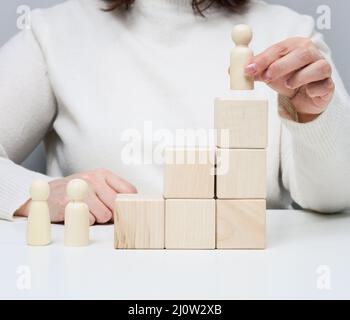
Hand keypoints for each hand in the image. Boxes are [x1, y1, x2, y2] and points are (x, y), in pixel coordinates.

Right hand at [15, 169, 136, 224]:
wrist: (48, 195)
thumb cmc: (77, 192)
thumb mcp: (97, 186)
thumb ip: (114, 193)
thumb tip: (133, 209)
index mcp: (103, 174)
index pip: (129, 190)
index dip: (130, 204)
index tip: (129, 212)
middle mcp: (93, 179)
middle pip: (118, 204)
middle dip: (114, 214)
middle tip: (104, 214)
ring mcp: (81, 189)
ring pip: (105, 215)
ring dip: (98, 219)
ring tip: (88, 212)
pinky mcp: (69, 203)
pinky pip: (89, 220)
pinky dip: (85, 222)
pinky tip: (78, 214)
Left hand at [245, 37, 334, 122]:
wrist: (303, 97)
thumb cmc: (287, 80)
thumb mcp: (268, 74)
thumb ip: (254, 71)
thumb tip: (231, 70)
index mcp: (294, 46)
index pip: (278, 49)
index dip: (263, 59)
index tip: (248, 69)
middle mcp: (311, 54)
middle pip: (300, 53)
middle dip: (280, 66)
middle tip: (266, 77)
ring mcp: (322, 68)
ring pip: (316, 67)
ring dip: (299, 77)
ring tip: (288, 84)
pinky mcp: (328, 85)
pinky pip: (323, 85)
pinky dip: (313, 88)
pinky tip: (306, 92)